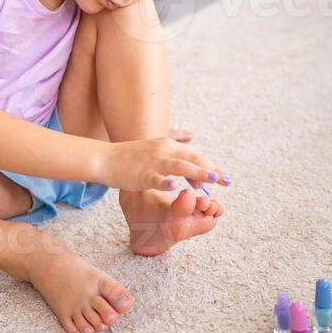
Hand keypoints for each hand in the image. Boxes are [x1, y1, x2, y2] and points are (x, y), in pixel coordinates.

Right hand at [97, 136, 229, 192]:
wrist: (105, 158)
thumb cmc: (132, 160)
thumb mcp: (157, 157)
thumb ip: (177, 165)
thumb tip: (196, 182)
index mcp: (168, 145)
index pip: (194, 156)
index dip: (211, 167)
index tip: (226, 177)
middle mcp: (163, 150)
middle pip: (192, 159)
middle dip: (210, 170)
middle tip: (226, 180)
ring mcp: (153, 162)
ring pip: (179, 166)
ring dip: (197, 172)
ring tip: (212, 179)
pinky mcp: (141, 174)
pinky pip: (156, 178)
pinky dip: (166, 182)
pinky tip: (175, 187)